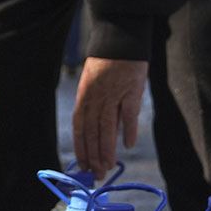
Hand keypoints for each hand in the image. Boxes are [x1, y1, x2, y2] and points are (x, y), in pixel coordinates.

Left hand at [72, 57, 148, 176]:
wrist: (120, 36)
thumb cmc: (106, 62)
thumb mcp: (93, 82)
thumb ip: (95, 106)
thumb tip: (99, 133)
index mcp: (84, 95)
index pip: (79, 127)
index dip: (80, 148)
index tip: (82, 165)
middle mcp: (95, 97)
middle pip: (92, 131)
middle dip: (93, 155)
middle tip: (96, 174)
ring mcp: (113, 94)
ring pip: (107, 127)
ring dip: (106, 149)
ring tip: (108, 167)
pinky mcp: (131, 90)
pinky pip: (129, 114)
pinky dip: (128, 130)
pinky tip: (128, 145)